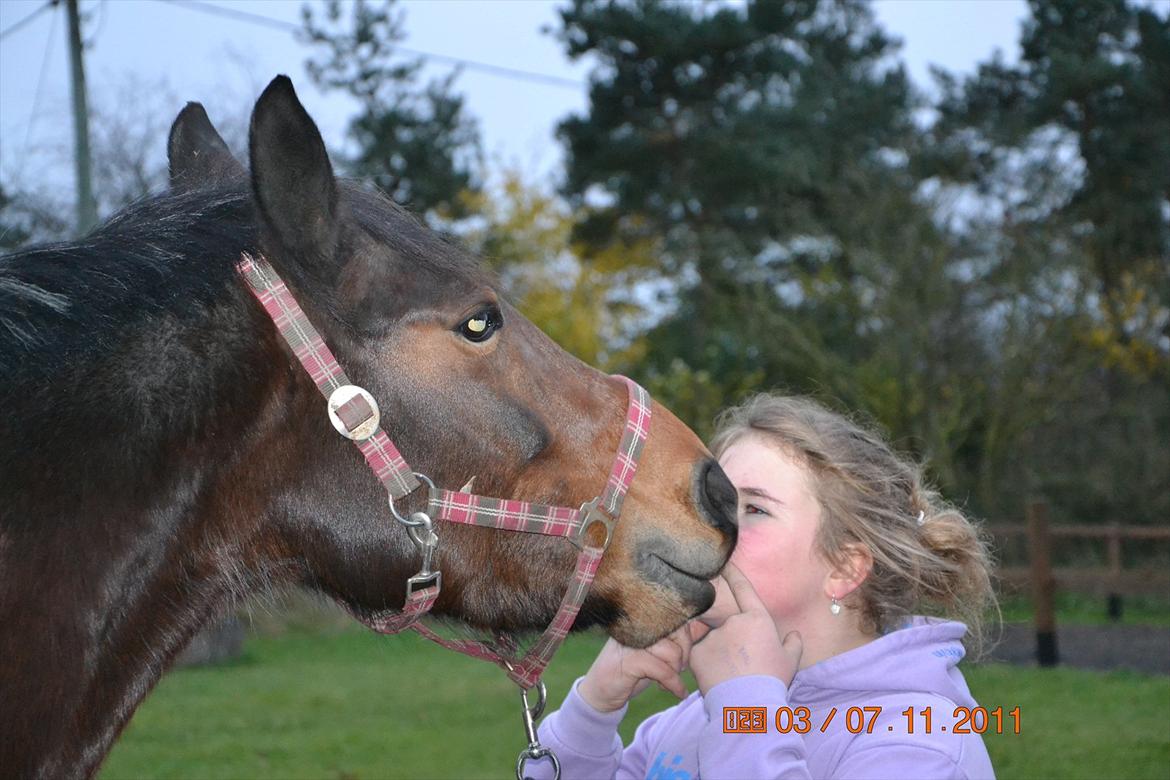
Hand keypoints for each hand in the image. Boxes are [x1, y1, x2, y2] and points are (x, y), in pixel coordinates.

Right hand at [578, 623, 701, 713]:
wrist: (600, 692)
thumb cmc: (631, 670)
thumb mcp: (658, 654)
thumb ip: (677, 639)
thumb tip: (704, 625)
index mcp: (643, 619)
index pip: (677, 617)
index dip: (686, 639)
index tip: (682, 657)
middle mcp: (636, 624)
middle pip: (678, 632)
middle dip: (684, 655)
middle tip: (678, 669)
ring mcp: (632, 641)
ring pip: (672, 652)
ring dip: (676, 671)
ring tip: (670, 680)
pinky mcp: (629, 660)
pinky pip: (663, 670)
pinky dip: (673, 684)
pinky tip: (676, 692)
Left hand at [689, 562, 802, 694]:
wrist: (747, 705)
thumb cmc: (772, 681)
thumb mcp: (790, 662)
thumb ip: (793, 644)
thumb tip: (793, 635)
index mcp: (757, 620)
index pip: (744, 590)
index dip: (734, 574)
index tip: (725, 563)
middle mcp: (733, 622)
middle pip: (730, 627)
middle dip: (734, 642)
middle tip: (744, 667)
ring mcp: (713, 636)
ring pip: (716, 643)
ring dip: (722, 655)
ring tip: (733, 678)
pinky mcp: (697, 652)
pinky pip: (702, 656)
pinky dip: (708, 666)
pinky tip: (718, 680)